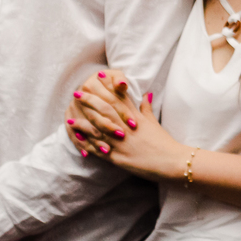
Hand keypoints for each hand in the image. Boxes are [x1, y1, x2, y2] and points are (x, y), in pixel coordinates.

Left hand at [67, 73, 184, 182]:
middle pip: (105, 110)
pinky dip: (86, 143)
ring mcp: (121, 142)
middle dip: (90, 101)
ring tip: (69, 117)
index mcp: (136, 118)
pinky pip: (98, 149)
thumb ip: (146, 108)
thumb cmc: (164, 143)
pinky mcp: (117, 157)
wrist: (171, 161)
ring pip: (98, 129)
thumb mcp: (155, 123)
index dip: (107, 88)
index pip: (119, 99)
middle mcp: (127, 128)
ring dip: (82, 123)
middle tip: (78, 93)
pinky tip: (76, 139)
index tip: (97, 78)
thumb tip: (146, 94)